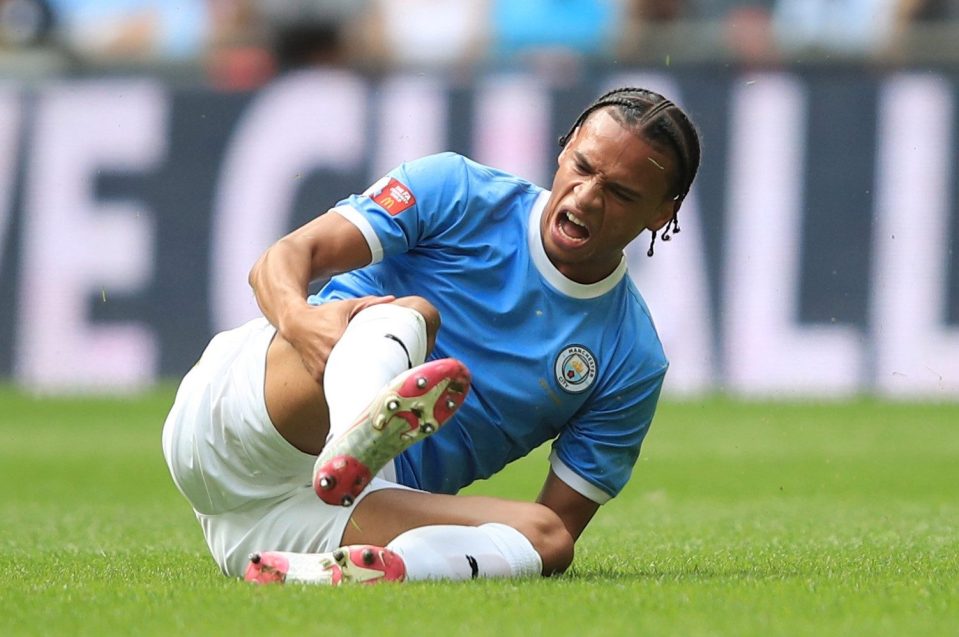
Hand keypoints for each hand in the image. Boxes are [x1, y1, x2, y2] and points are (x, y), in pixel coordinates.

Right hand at [279, 295, 395, 382]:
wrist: (295, 322)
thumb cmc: (322, 314)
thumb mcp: (346, 307)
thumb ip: (369, 304)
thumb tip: (392, 299)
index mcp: (336, 338)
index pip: (360, 354)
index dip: (373, 358)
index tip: (383, 362)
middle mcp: (327, 355)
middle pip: (354, 368)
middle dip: (365, 369)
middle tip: (376, 369)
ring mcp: (321, 368)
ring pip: (343, 378)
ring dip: (353, 376)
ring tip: (364, 375)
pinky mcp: (317, 375)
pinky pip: (333, 382)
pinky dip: (341, 379)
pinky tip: (349, 377)